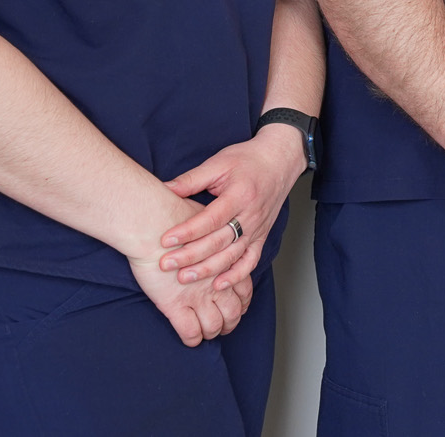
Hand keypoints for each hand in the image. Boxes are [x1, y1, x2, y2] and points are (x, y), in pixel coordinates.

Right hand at [130, 200, 253, 345]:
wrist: (153, 221)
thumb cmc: (176, 215)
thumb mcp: (207, 219)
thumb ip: (215, 233)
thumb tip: (217, 233)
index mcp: (228, 262)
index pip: (245, 289)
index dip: (243, 301)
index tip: (239, 306)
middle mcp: (217, 281)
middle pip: (233, 312)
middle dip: (230, 322)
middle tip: (224, 326)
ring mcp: (197, 295)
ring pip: (214, 325)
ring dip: (212, 332)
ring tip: (207, 333)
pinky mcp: (174, 305)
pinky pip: (190, 332)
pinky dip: (192, 339)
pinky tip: (189, 338)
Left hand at [159, 124, 306, 290]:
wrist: (280, 160)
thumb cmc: (248, 160)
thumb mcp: (218, 162)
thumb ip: (192, 179)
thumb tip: (164, 189)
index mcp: (239, 194)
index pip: (211, 218)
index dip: (188, 231)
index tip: (165, 240)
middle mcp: (250, 214)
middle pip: (219, 240)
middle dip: (191, 255)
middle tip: (166, 264)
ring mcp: (258, 228)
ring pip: (233, 254)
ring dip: (209, 269)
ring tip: (184, 278)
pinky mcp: (262, 236)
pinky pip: (251, 260)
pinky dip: (236, 275)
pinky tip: (218, 284)